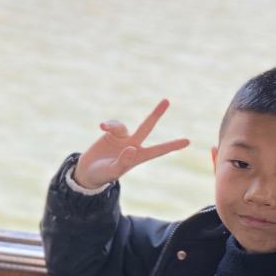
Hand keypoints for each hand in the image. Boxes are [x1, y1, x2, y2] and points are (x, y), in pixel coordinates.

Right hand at [73, 100, 189, 189]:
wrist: (87, 171)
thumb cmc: (102, 175)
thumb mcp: (113, 171)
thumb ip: (123, 162)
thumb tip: (132, 148)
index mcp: (138, 157)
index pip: (158, 150)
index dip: (172, 145)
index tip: (188, 141)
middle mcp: (132, 145)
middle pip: (147, 126)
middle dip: (156, 114)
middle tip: (167, 100)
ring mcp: (122, 138)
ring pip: (123, 126)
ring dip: (114, 125)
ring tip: (103, 128)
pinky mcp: (111, 134)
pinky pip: (112, 125)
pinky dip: (108, 124)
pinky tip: (101, 127)